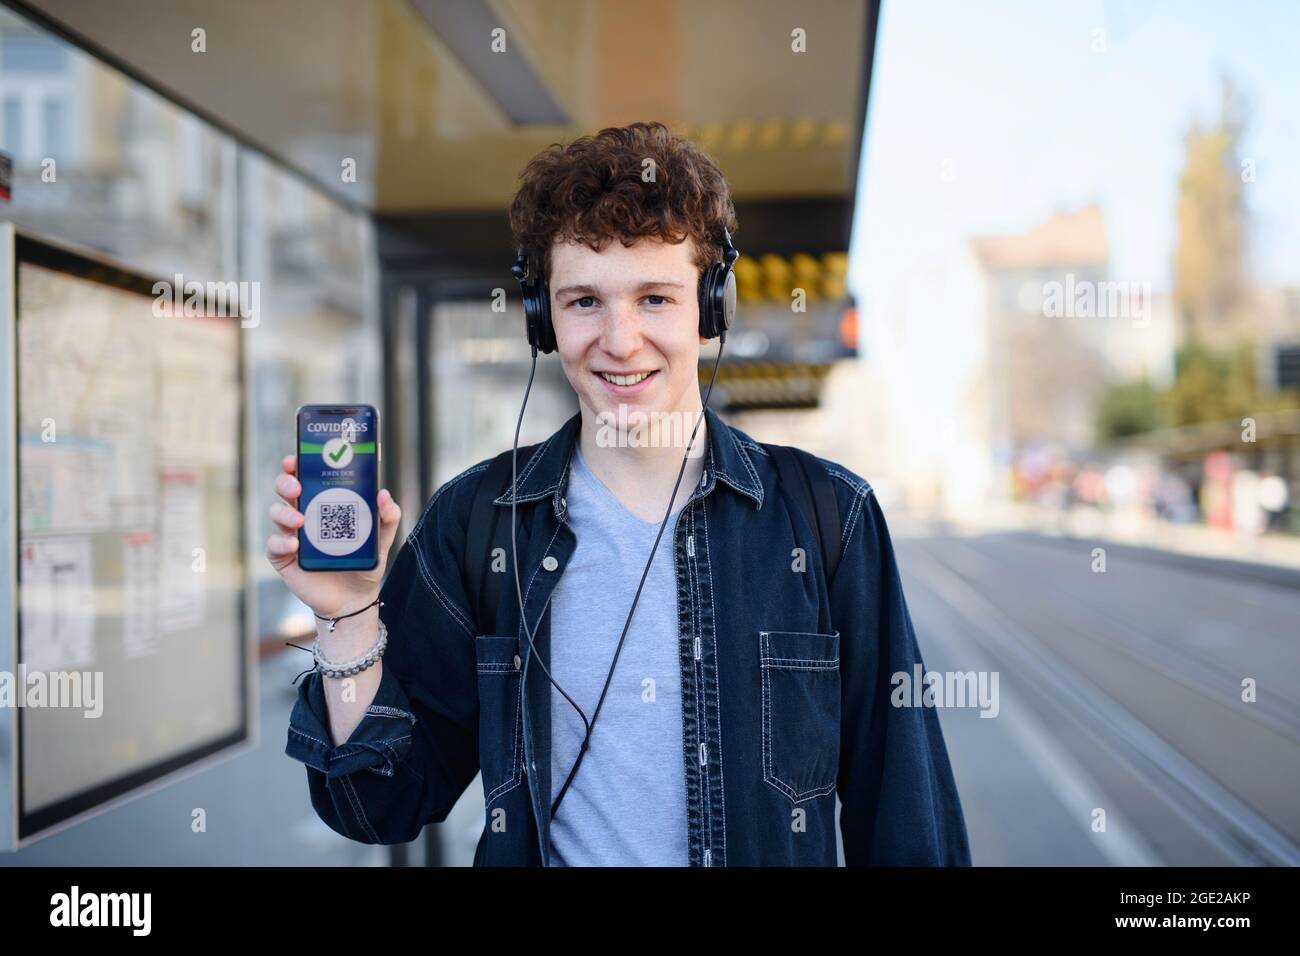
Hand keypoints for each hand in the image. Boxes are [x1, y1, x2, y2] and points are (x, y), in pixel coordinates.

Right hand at [264, 454, 401, 618]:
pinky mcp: (284, 557)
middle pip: (285, 490)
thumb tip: (383, 493)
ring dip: (285, 513)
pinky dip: (282, 543)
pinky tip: (295, 545)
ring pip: (277, 513)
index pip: (306, 476)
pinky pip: (274, 545)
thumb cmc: (364, 561)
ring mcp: (291, 535)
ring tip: (300, 521)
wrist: (354, 597)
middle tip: (297, 487)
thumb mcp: (382, 538)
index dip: (297, 464)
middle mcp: (304, 514)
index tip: (297, 457)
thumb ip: (388, 516)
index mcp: (323, 502)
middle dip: (286, 482)